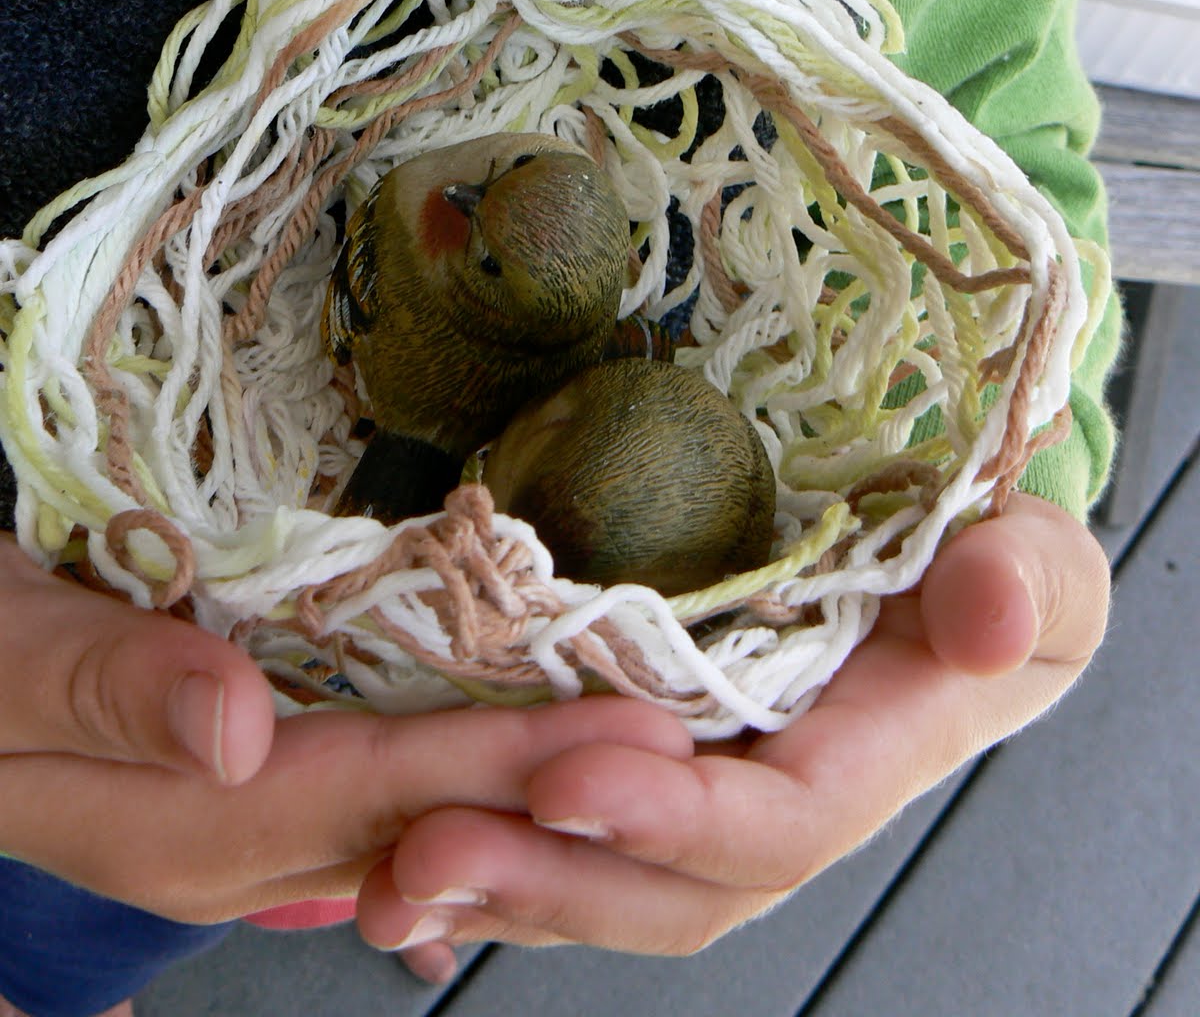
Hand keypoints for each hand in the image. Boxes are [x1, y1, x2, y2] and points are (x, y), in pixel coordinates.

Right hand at [0, 534, 692, 923]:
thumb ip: (105, 688)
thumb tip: (237, 728)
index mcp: (173, 823)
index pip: (374, 790)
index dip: (510, 766)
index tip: (641, 737)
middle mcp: (221, 845)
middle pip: (415, 814)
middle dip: (559, 784)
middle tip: (696, 735)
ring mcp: (229, 821)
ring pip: (404, 809)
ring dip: (523, 779)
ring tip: (649, 736)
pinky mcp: (233, 783)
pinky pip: (370, 784)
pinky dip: (456, 761)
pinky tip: (519, 731)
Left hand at [356, 493, 1109, 977]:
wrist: (956, 566)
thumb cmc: (996, 555)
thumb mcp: (1034, 556)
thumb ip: (1027, 580)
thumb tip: (990, 618)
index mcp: (877, 755)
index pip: (780, 818)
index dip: (676, 816)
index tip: (564, 778)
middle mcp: (788, 800)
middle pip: (673, 883)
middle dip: (554, 881)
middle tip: (422, 854)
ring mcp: (721, 792)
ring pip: (613, 876)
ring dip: (504, 885)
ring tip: (386, 878)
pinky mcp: (668, 766)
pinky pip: (584, 834)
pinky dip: (505, 849)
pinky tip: (405, 849)